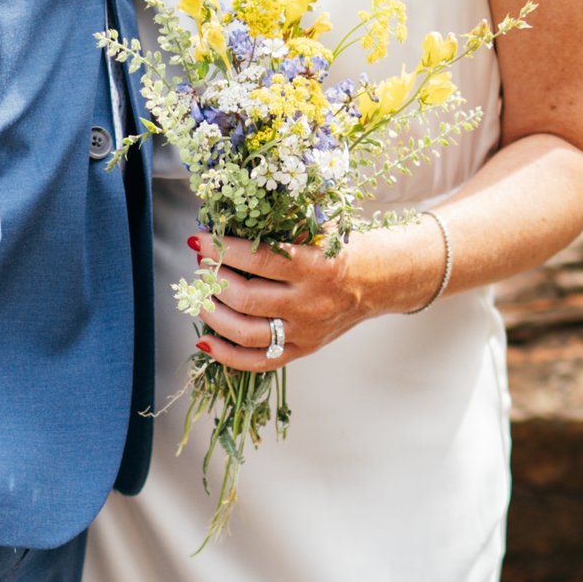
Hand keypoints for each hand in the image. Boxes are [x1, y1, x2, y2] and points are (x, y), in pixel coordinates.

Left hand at [192, 221, 444, 372]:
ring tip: (202, 296)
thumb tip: (233, 219)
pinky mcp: (303, 349)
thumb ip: (284, 226)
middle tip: (204, 266)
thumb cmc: (347, 248)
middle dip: (214, 280)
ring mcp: (306, 331)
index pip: (258, 260)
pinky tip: (205, 340)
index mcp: (316, 267)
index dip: (222, 250)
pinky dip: (226, 355)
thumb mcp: (322, 228)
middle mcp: (310, 303)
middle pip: (246, 298)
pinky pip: (258, 361)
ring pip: (246, 333)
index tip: (200, 241)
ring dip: (213, 313)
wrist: (383, 281)